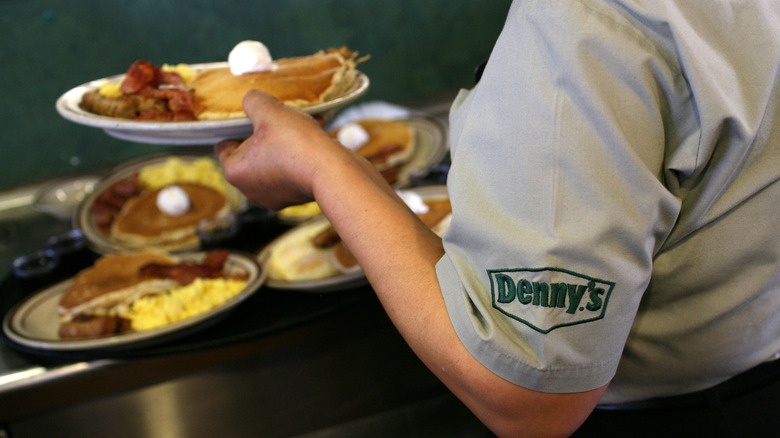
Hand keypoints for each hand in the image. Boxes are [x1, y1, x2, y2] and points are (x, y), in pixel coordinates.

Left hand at [214, 90, 343, 209]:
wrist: (332, 172)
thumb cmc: (295, 143)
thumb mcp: (269, 110)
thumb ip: (253, 101)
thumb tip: (251, 100)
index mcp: (234, 171)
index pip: (224, 146)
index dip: (237, 128)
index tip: (253, 118)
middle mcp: (250, 189)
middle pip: (250, 154)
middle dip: (265, 135)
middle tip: (278, 120)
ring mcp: (274, 197)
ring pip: (273, 161)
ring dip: (284, 143)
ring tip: (302, 124)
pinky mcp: (296, 197)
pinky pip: (292, 171)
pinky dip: (299, 156)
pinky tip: (315, 136)